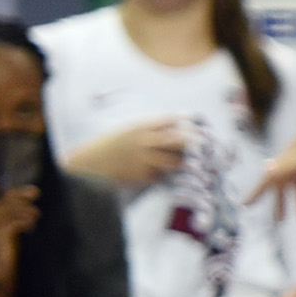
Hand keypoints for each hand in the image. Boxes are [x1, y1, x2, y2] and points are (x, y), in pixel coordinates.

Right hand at [0, 180, 37, 282]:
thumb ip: (3, 209)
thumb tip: (24, 191)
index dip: (5, 186)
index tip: (20, 189)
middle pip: (4, 197)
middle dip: (22, 194)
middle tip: (36, 192)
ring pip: (13, 207)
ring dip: (28, 209)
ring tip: (35, 215)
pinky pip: (17, 220)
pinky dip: (27, 221)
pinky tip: (31, 225)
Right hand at [69, 118, 188, 188]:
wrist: (92, 163)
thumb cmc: (112, 145)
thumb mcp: (129, 129)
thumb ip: (150, 128)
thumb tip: (177, 124)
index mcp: (140, 126)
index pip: (169, 121)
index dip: (185, 123)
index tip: (196, 126)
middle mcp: (144, 141)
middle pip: (177, 140)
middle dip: (192, 142)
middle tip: (203, 145)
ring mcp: (144, 159)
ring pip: (174, 161)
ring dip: (182, 162)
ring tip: (188, 162)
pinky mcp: (142, 175)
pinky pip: (163, 175)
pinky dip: (167, 174)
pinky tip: (168, 174)